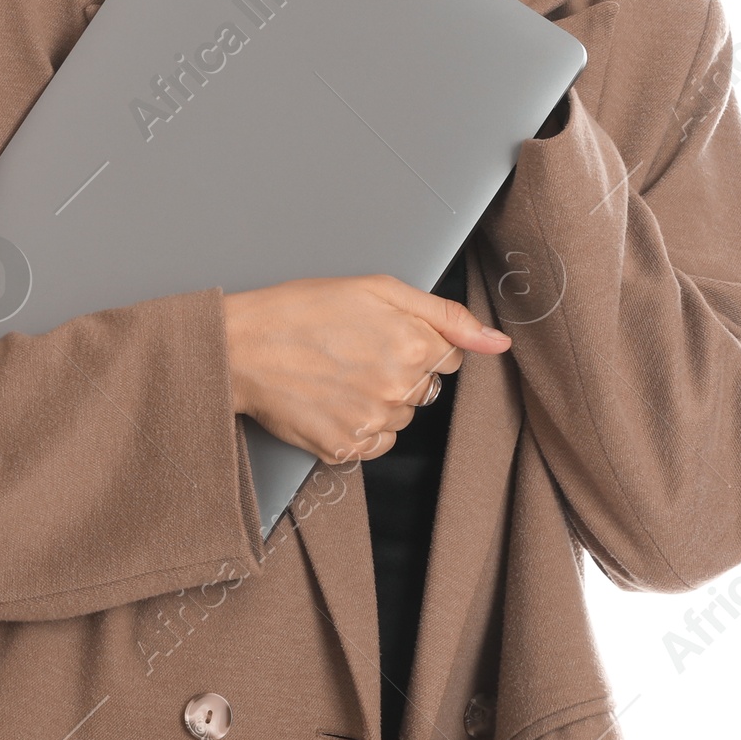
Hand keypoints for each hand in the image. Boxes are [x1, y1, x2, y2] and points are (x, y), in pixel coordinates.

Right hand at [220, 274, 511, 464]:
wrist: (241, 346)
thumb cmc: (302, 309)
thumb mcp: (377, 289)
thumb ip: (445, 315)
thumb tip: (499, 342)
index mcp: (412, 346)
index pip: (449, 355)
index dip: (419, 339)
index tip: (385, 332)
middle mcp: (398, 389)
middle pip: (426, 387)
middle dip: (402, 368)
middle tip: (355, 348)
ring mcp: (371, 424)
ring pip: (402, 416)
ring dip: (381, 398)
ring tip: (339, 372)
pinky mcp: (345, 450)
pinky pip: (375, 443)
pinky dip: (361, 425)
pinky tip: (334, 399)